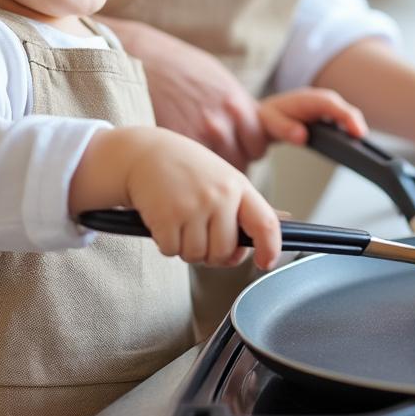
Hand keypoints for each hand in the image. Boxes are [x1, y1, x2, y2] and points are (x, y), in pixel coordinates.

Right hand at [102, 17, 267, 170]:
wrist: (142, 57)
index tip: (239, 146)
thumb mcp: (221, 80)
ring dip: (211, 169)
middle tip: (217, 152)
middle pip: (241, 163)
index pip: (259, 147)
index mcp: (237, 103)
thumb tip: (266, 132)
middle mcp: (220, 122)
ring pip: (216, 171)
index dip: (250, 148)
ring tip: (199, 157)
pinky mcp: (174, 145)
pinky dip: (190, 169)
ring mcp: (196, 136)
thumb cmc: (182, 67)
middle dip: (233, 160)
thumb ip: (243, 107)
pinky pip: (192, 171)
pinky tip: (182, 158)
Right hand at [120, 128, 281, 270]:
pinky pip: (171, 251)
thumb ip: (240, 210)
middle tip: (199, 236)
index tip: (265, 262)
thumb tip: (261, 246)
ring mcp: (193, 206)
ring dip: (186, 248)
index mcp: (238, 186)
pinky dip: (166, 244)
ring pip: (196, 255)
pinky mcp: (166, 217)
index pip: (265, 224)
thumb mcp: (221, 178)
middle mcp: (219, 196)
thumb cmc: (186, 169)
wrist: (144, 153)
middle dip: (211, 253)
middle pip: (224, 251)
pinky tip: (164, 222)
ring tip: (180, 222)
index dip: (270, 249)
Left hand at [258, 88, 367, 144]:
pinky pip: (344, 121)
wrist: (267, 114)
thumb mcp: (271, 123)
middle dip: (357, 126)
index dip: (348, 118)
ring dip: (355, 129)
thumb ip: (286, 129)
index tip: (358, 133)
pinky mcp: (330, 115)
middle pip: (346, 111)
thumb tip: (302, 136)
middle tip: (363, 148)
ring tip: (361, 149)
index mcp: (309, 99)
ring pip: (348, 116)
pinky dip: (350, 131)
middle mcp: (322, 100)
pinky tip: (352, 145)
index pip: (333, 106)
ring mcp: (328, 107)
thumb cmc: (269, 117)